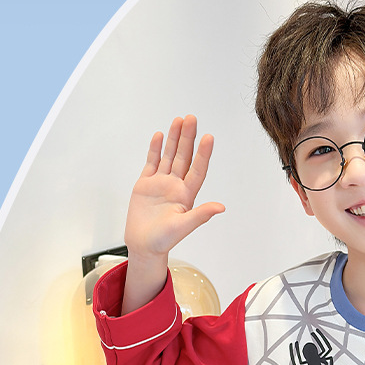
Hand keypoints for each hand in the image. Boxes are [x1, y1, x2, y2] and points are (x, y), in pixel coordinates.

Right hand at [125, 115, 224, 261]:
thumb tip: (221, 207)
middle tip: (191, 119)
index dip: (203, 154)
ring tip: (178, 120)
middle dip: (187, 138)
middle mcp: (175, 185)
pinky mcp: (145, 184)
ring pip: (168, 156)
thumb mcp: (183, 227)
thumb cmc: (164, 240)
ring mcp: (160, 183)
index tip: (208, 138)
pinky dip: (154, 149)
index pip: (197, 169)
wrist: (143, 245)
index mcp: (186, 195)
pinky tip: (159, 136)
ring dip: (173, 139)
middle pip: (183, 157)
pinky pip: (151, 163)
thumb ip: (200, 215)